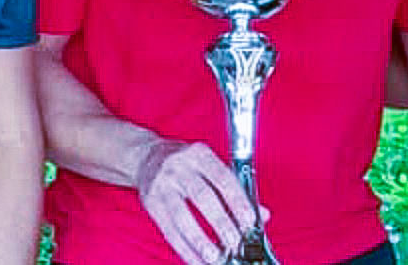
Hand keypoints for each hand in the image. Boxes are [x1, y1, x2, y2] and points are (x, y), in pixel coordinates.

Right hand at [135, 139, 265, 264]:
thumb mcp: (209, 165)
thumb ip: (235, 188)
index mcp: (199, 154)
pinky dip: (185, 249)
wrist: (145, 156)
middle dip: (222, 224)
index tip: (250, 223)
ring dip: (201, 240)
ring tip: (217, 257)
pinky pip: (169, 230)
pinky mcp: (151, 202)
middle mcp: (178, 166)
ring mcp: (162, 184)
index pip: (222, 178)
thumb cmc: (184, 163)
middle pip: (203, 197)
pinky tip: (198, 260)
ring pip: (183, 216)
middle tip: (236, 244)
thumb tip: (262, 215)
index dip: (238, 202)